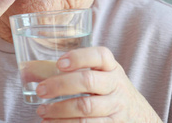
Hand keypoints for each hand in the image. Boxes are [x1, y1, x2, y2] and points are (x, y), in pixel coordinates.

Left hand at [35, 47, 162, 121]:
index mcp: (112, 68)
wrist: (140, 118)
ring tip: (42, 111)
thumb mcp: (104, 76)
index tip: (59, 63)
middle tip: (41, 90)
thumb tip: (31, 70)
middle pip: (88, 81)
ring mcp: (116, 107)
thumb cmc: (111, 92)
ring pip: (85, 108)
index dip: (79, 57)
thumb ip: (80, 70)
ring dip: (59, 110)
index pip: (100, 55)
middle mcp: (116, 85)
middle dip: (60, 85)